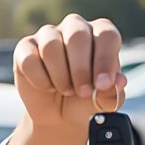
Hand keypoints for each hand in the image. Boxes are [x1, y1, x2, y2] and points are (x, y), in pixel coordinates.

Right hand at [12, 14, 127, 129]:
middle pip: (78, 36)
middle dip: (81, 70)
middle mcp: (75, 28)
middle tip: (83, 92)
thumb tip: (119, 81)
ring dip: (60, 76)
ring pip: (52, 47)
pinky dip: (40, 80)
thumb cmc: (86, 101)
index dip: (105, 60)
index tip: (102, 85)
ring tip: (66, 90)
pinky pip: (29, 59)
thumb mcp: (103, 103)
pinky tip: (47, 86)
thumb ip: (113, 92)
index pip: (106, 35)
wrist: (59, 116)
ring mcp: (48, 35)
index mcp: (101, 34)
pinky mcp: (25, 47)